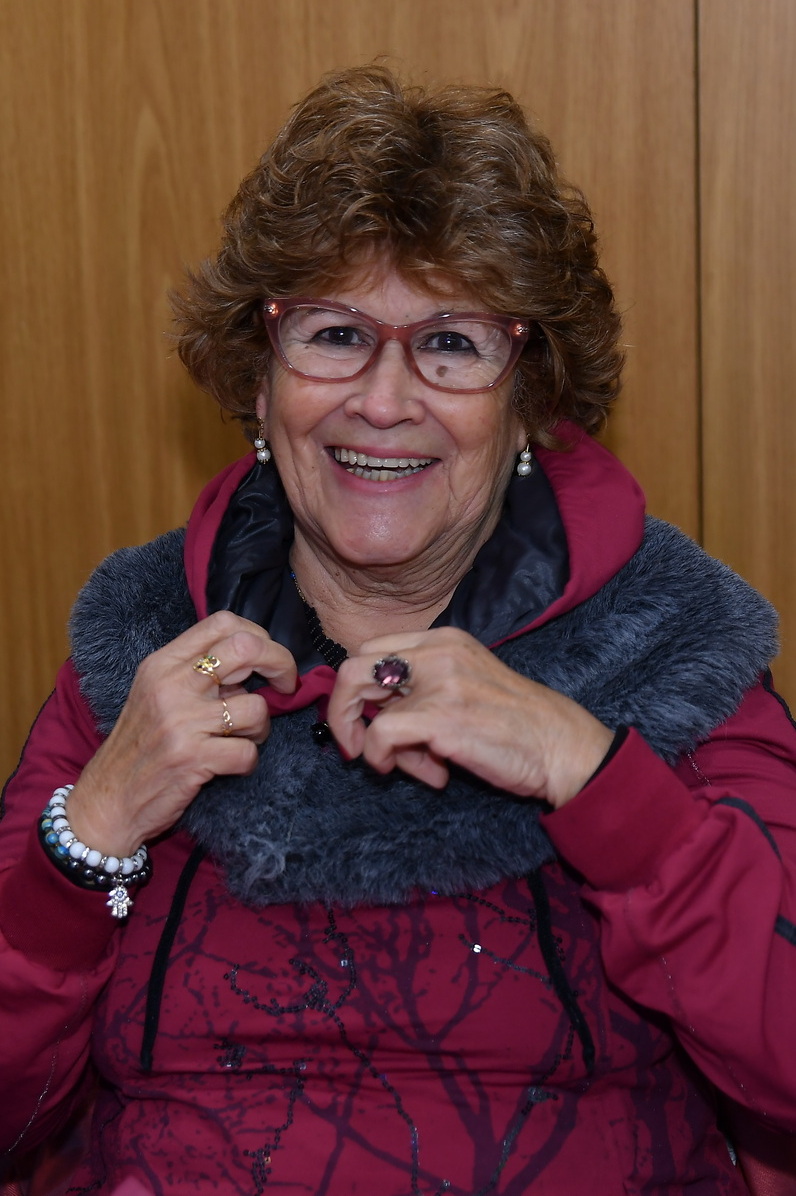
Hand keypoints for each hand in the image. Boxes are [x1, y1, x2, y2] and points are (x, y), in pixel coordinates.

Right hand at [67, 611, 296, 855]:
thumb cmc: (140, 746)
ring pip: (256, 707)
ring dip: (261, 728)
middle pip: (246, 648)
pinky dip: (248, 761)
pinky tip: (230, 765)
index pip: (223, 622)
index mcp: (163, 663)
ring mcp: (181, 721)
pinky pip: (249, 752)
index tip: (268, 660)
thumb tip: (254, 661)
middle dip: (281, 664)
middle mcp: (171, 685)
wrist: (107, 800)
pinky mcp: (192, 758)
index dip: (259, 636)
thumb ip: (198, 673)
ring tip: (241, 739)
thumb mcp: (156, 694)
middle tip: (285, 686)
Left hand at [326, 627, 613, 807]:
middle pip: (353, 666)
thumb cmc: (517, 726)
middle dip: (343, 710)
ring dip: (371, 742)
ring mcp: (440, 680)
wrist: (563, 747)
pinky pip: (380, 733)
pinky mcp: (441, 715)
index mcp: (444, 639)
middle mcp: (438, 650)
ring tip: (414, 766)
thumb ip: (424, 687)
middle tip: (358, 746)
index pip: (372, 649)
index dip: (357, 688)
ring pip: (359, 697)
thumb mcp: (467, 684)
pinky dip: (383, 758)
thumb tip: (372, 713)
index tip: (366, 720)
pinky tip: (430, 775)